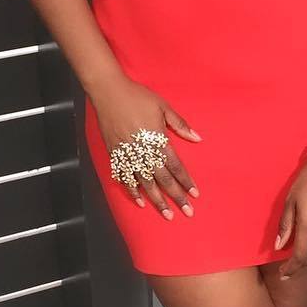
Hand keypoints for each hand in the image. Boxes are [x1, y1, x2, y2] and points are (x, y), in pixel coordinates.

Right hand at [89, 78, 200, 219]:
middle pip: (163, 179)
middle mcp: (143, 151)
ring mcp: (128, 154)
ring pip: (145, 183)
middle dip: (176, 197)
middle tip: (187, 212)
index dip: (186, 181)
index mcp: (158, 139)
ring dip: (157, 200)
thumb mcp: (163, 107)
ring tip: (167, 214)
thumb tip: (197, 138)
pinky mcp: (115, 154)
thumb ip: (180, 125)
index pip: (176, 166)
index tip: (195, 194)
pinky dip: (133, 191)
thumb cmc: (138, 97)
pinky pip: (125, 177)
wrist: (109, 92)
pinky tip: (141, 201)